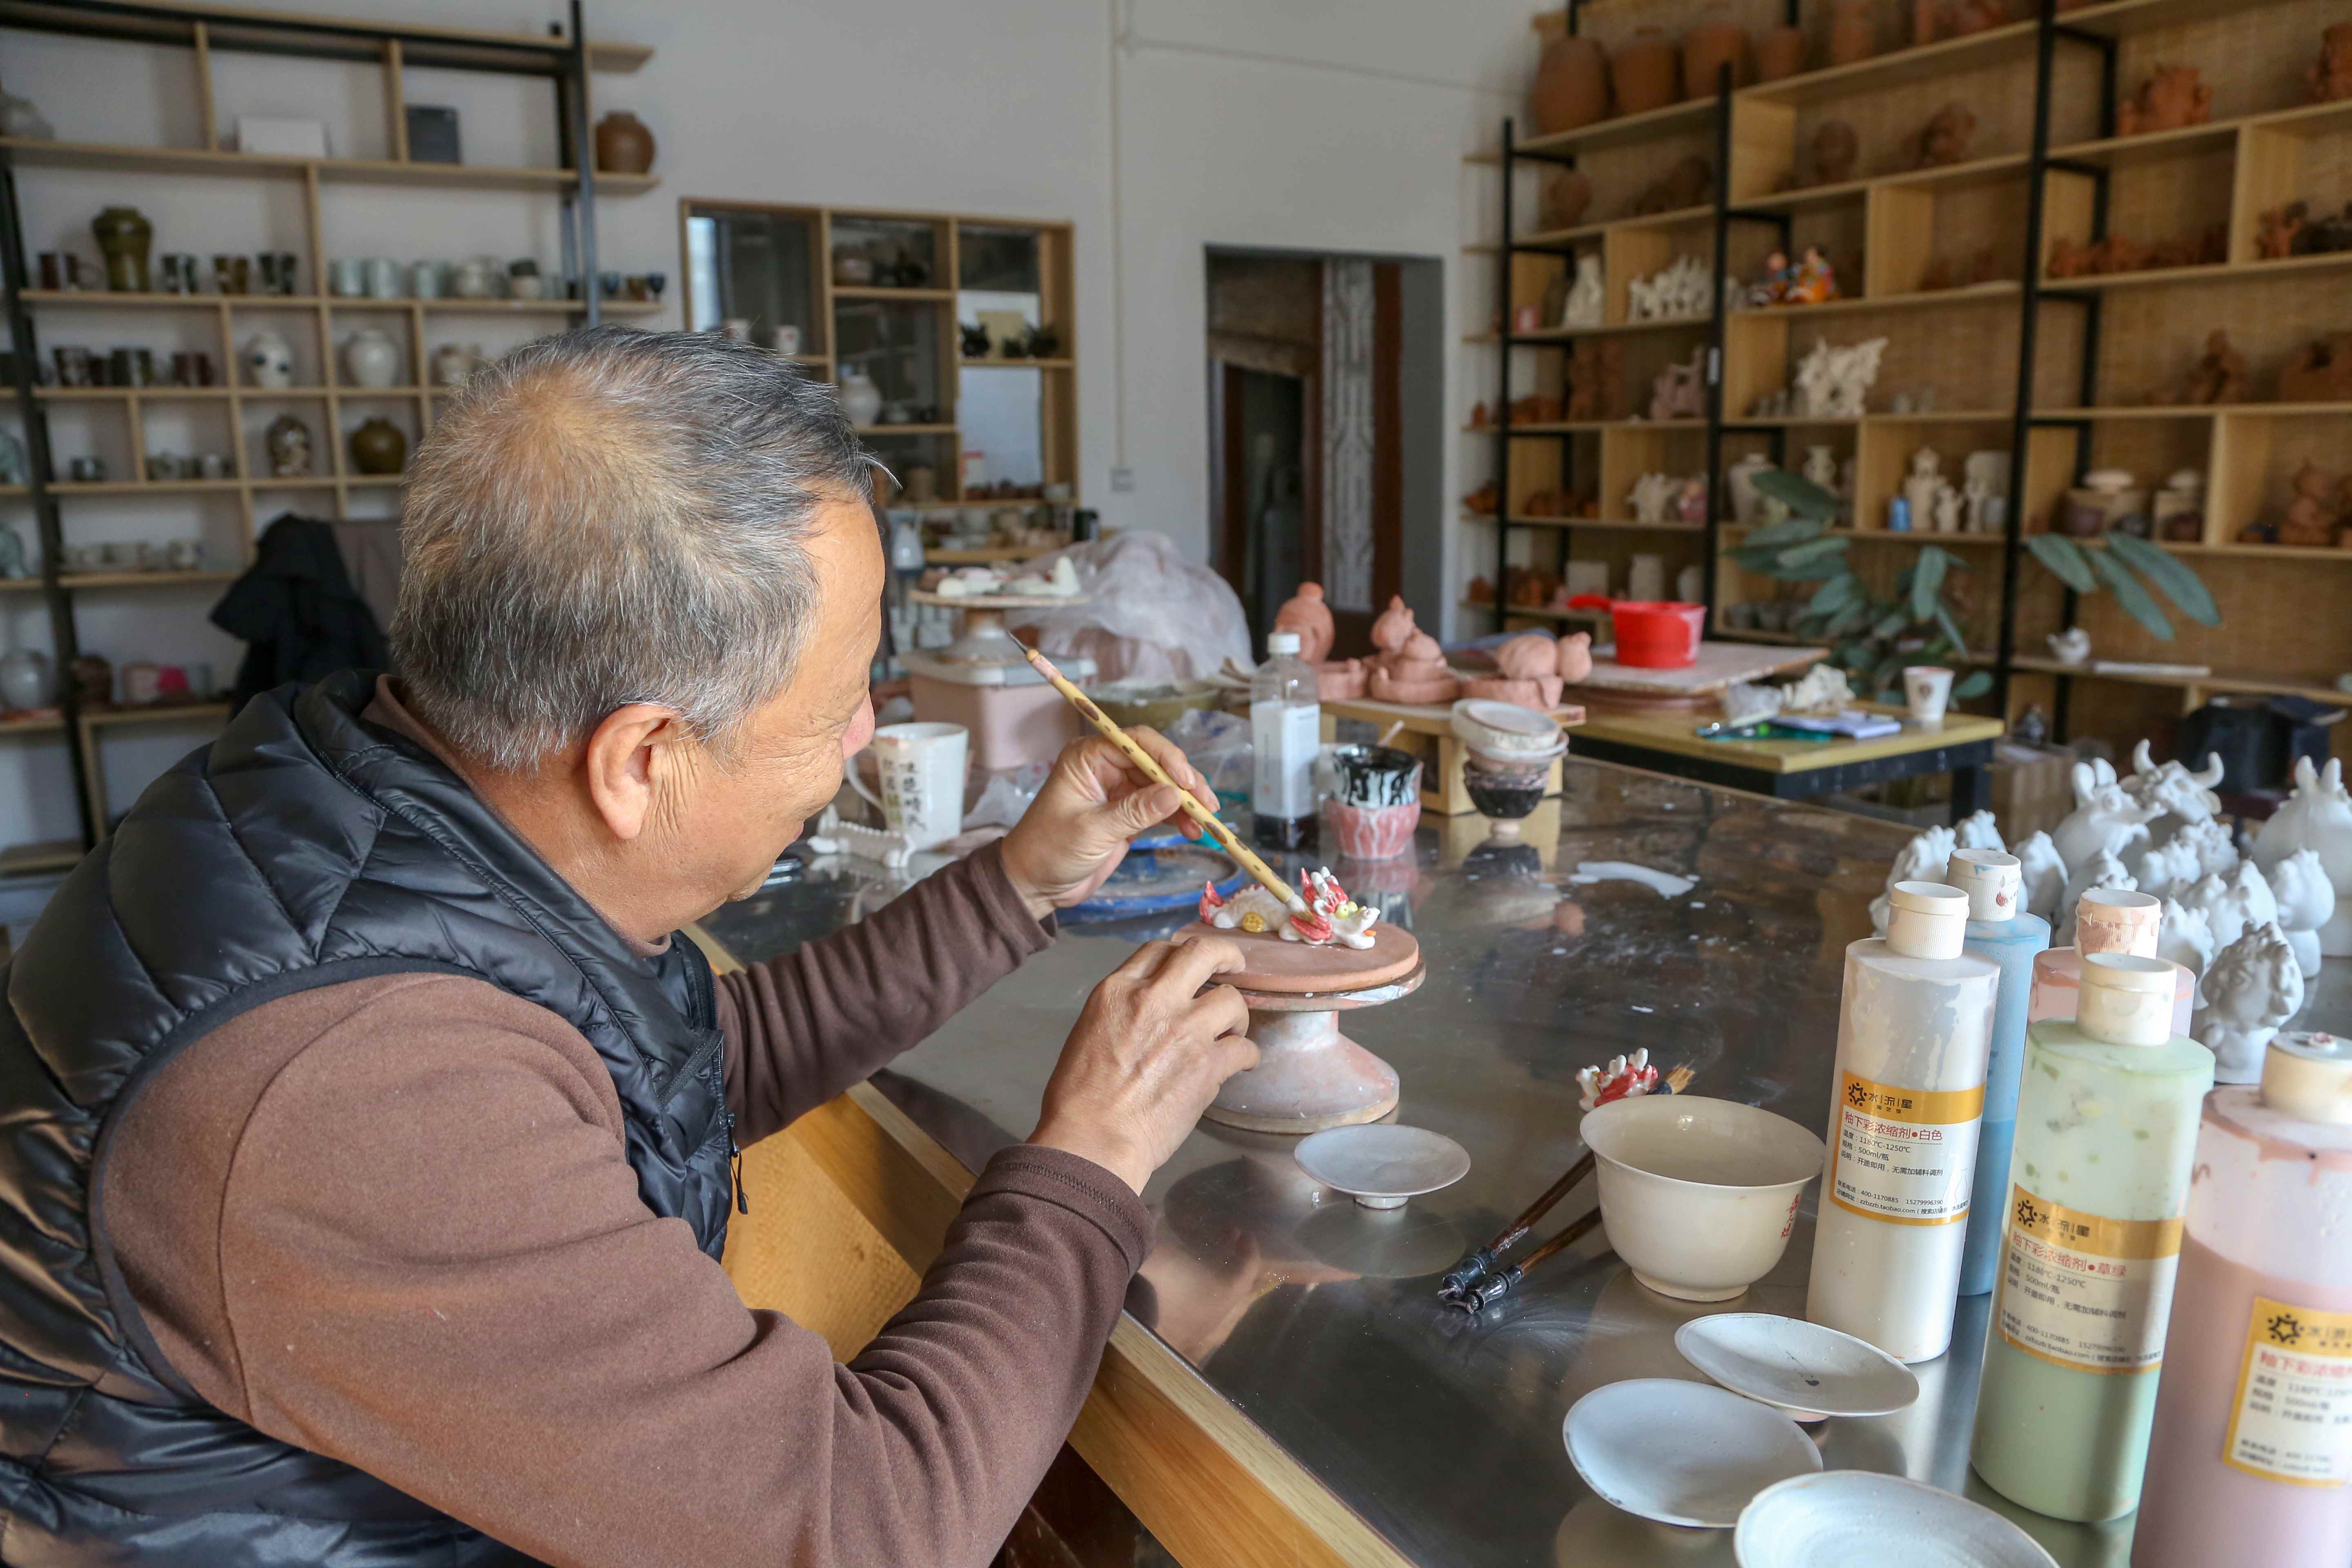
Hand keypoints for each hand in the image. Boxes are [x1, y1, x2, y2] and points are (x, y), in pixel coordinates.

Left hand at [998, 727, 1218, 918]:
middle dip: (1184, 782)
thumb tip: (1175, 795)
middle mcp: (1105, 767)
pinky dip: (1178, 816)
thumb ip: (1134, 812)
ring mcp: (1118, 790)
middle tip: (1208, 805)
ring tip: (1207, 822)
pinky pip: (1160, 807)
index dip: (1166, 757)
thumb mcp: (1092, 831)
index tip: (1187, 782)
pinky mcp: (1127, 813)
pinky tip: (1193, 829)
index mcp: (1087, 758)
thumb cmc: (1049, 851)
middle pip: (1156, 763)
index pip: (1136, 743)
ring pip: (1163, 785)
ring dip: (1186, 802)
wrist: (1034, 884)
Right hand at [1029, 931, 1255, 1192]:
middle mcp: (1154, 1000)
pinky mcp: (1208, 1065)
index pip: (1159, 949)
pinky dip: (1246, 1056)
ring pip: (1232, 1000)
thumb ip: (1123, 1011)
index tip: (1194, 966)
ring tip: (1232, 1032)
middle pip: (1203, 953)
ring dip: (1237, 1016)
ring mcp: (1186, 1030)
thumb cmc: (1079, 1097)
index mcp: (1118, 991)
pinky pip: (1245, 1048)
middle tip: (1235, 967)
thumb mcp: (1090, 1031)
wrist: (1093, 1139)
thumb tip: (1152, 1013)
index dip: (1181, 953)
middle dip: (1226, 955)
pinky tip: (1240, 1064)